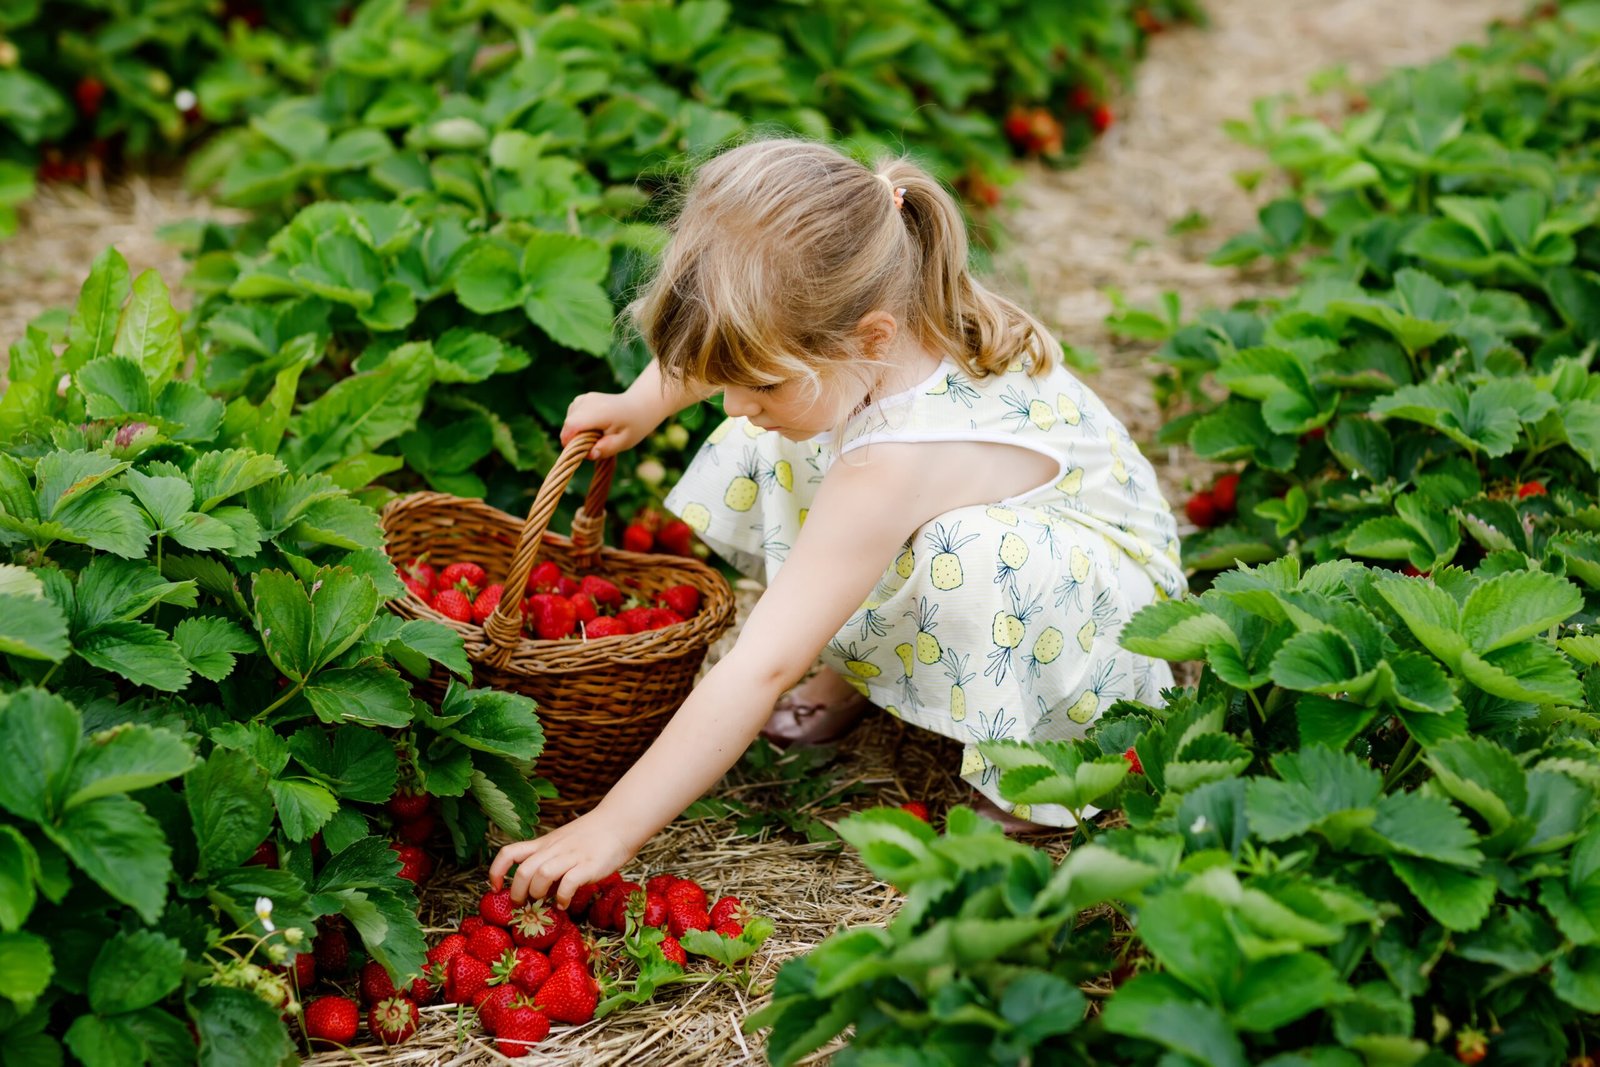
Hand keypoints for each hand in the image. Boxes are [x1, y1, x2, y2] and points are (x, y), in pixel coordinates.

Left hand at [488, 809, 639, 907]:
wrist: (619, 823)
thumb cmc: (591, 837)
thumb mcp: (562, 844)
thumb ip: (548, 863)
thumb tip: (536, 890)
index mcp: (544, 844)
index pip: (509, 853)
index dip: (496, 871)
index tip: (495, 888)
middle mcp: (553, 850)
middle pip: (523, 871)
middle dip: (517, 893)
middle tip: (522, 905)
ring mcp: (571, 857)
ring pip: (541, 875)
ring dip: (538, 894)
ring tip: (545, 904)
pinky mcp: (588, 865)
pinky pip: (568, 883)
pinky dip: (562, 898)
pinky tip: (564, 904)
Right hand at [562, 391, 655, 459]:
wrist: (638, 407)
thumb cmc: (632, 427)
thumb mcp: (624, 442)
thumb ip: (607, 449)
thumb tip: (590, 454)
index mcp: (601, 411)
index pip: (573, 425)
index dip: (570, 440)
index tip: (579, 452)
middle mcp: (589, 401)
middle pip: (569, 424)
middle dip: (575, 439)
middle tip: (593, 446)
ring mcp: (584, 398)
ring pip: (568, 421)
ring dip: (576, 433)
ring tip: (595, 436)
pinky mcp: (581, 399)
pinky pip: (571, 416)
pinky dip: (577, 425)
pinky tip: (592, 427)